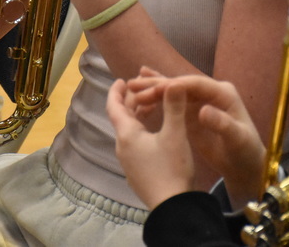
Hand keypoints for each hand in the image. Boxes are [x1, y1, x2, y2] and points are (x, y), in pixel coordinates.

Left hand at [106, 75, 196, 208]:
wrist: (172, 208)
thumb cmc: (171, 169)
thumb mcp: (175, 134)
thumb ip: (173, 106)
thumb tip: (173, 82)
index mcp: (127, 135)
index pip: (114, 107)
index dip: (116, 91)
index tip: (122, 80)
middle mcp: (122, 147)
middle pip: (122, 118)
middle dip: (130, 101)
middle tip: (142, 88)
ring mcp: (128, 162)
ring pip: (129, 132)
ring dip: (137, 116)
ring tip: (151, 106)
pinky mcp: (137, 173)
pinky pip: (134, 144)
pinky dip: (141, 131)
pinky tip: (156, 133)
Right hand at [125, 68, 267, 207]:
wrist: (245, 164)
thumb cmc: (245, 151)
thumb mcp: (236, 138)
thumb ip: (221, 123)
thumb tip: (202, 110)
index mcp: (223, 93)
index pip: (195, 84)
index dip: (174, 85)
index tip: (154, 89)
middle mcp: (210, 92)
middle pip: (181, 84)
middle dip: (158, 84)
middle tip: (134, 86)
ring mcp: (200, 100)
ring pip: (174, 91)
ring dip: (153, 87)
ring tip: (132, 86)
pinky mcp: (192, 111)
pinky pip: (172, 101)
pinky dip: (157, 96)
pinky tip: (142, 92)